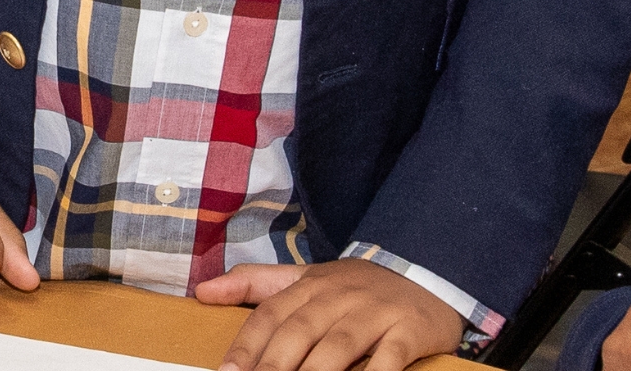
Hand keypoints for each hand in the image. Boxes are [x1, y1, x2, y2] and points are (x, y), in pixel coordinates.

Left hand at [204, 259, 465, 370]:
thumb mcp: (306, 278)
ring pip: (339, 347)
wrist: (427, 269)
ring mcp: (375, 313)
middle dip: (273, 366)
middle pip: (299, 333)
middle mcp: (339, 297)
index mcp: (310, 286)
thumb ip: (255, 284)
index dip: (246, 346)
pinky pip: (389, 358)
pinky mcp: (409, 330)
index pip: (270, 315)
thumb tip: (202, 291)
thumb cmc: (357, 287)